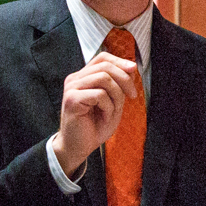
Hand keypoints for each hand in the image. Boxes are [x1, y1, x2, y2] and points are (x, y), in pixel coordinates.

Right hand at [50, 52, 140, 176]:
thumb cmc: (95, 126)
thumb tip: (131, 67)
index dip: (120, 61)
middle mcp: (75, 79)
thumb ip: (119, 85)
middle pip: (105, 66)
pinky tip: (105, 118)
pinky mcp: (72, 100)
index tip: (134, 70)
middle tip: (132, 95)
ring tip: (114, 111)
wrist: (80, 147)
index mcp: (83, 77)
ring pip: (104, 78)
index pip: (102, 58)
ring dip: (116, 96)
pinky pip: (99, 95)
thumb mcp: (113, 102)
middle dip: (124, 79)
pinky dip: (108, 107)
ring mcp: (72, 88)